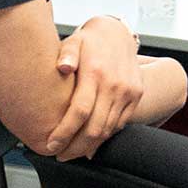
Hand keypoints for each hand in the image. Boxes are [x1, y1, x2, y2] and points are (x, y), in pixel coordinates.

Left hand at [47, 15, 143, 159]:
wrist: (118, 32)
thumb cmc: (90, 40)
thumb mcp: (74, 41)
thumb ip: (66, 54)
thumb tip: (62, 67)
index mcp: (96, 73)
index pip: (79, 112)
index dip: (64, 133)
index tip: (51, 145)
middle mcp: (115, 85)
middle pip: (95, 128)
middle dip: (75, 147)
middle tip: (60, 155)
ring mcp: (128, 92)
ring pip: (108, 130)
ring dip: (89, 145)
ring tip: (72, 151)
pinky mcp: (136, 96)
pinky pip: (120, 124)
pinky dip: (105, 136)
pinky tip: (90, 142)